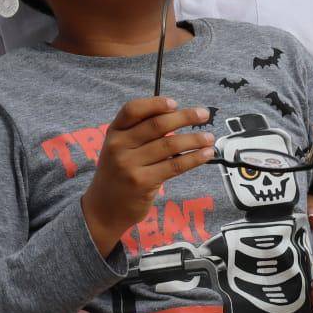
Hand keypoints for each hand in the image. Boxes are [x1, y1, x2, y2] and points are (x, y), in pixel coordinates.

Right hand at [81, 97, 215, 253]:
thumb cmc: (119, 174)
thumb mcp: (120, 148)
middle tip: (204, 114)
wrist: (103, 209)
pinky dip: (194, 158)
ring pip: (169, 145)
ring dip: (194, 139)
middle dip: (185, 117)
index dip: (155, 103)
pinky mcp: (142, 182)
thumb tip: (178, 116)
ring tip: (209, 138)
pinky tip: (206, 154)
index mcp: (113, 132)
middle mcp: (118, 146)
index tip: (175, 103)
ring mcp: (129, 165)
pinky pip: (174, 166)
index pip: (132, 109)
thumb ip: (140, 133)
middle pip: (157, 124)